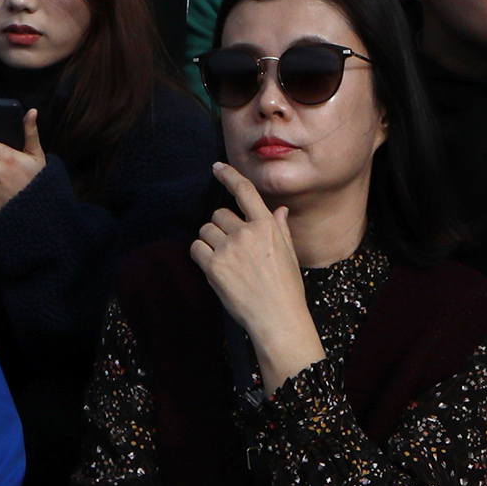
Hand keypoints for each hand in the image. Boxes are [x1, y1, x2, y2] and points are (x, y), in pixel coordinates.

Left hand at [191, 163, 323, 388]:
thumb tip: (278, 210)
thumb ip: (280, 229)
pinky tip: (214, 267)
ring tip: (226, 261)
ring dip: (211, 241)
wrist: (277, 319)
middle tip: (233, 249)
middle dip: (222, 228)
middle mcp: (247, 233)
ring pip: (206, 230)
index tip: (217, 167)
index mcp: (267, 226)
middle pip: (220, 214)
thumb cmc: (287, 289)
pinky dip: (200, 255)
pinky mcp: (214, 266)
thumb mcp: (290, 254)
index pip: (245, 192)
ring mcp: (229, 249)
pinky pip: (196, 248)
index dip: (229, 176)